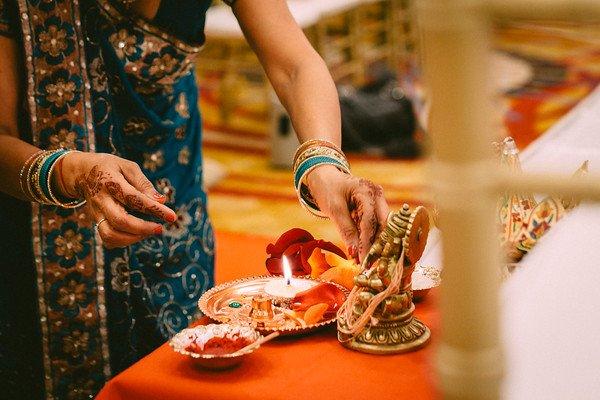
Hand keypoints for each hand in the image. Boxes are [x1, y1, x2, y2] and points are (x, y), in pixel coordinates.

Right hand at [56, 152, 176, 248]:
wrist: (80, 173)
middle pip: (120, 221)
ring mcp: (96, 213)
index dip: (154, 209)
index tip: (172, 217)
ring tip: (149, 231)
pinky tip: (138, 234)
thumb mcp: (127, 166)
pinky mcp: (96, 222)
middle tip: (160, 229)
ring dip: (133, 239)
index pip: (134, 198)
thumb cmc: (110, 168)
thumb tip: (161, 201)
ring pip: (110, 235)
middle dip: (143, 228)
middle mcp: (101, 200)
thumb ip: (144, 184)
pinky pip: (107, 239)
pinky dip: (124, 242)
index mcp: (110, 182)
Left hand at [305, 165, 388, 261]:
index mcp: (367, 191)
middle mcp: (378, 196)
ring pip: (382, 227)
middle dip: (377, 245)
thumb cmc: (329, 190)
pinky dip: (371, 239)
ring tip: (367, 261)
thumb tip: (354, 253)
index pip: (370, 220)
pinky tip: (365, 252)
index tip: (363, 260)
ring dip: (375, 244)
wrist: (326, 178)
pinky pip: (376, 226)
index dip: (367, 241)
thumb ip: (346, 230)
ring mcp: (379, 202)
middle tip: (370, 264)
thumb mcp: (334, 209)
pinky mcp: (376, 209)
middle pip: (383, 224)